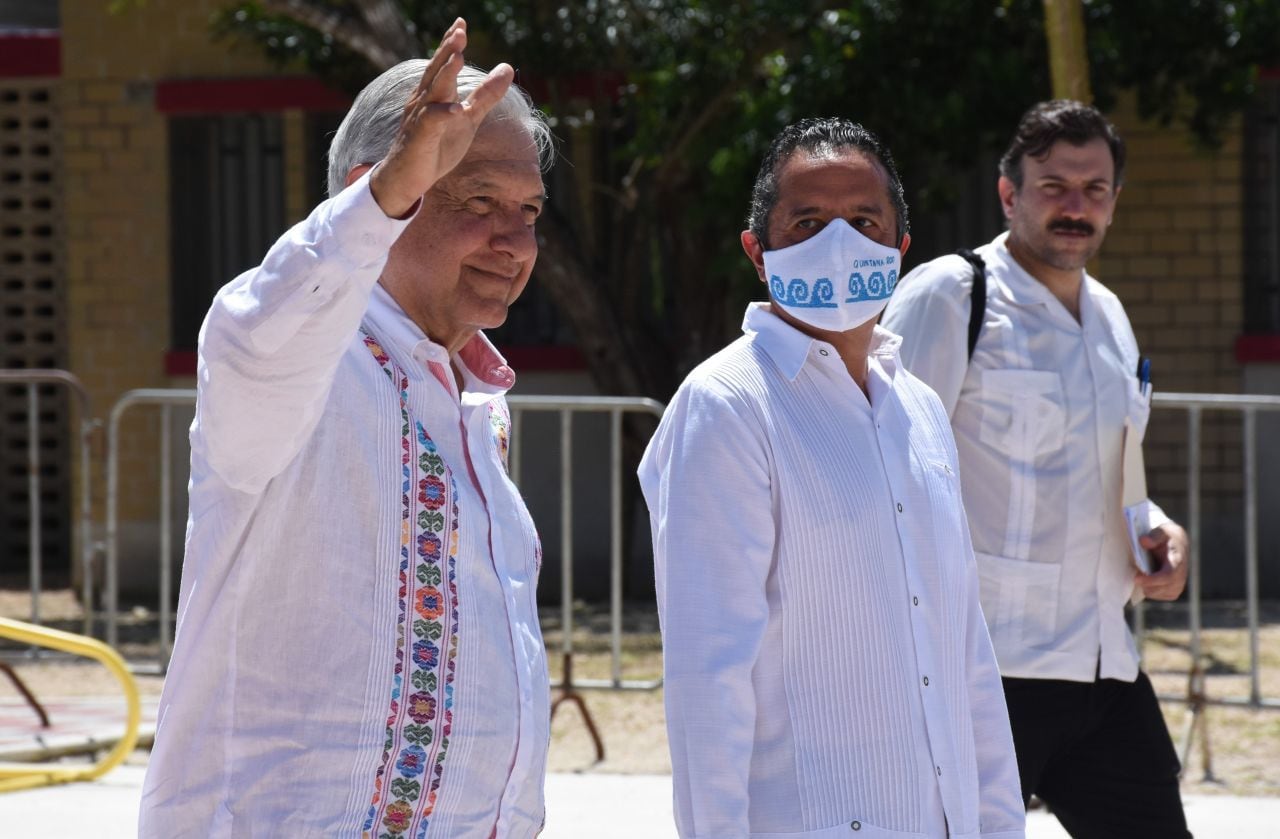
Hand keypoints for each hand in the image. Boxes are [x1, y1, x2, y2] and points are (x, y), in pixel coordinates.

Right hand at [370, 18, 514, 217]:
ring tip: (459, 56)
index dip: (451, 44)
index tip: (461, 22)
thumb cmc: (436, 146)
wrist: (408, 178)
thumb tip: (507, 68)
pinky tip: (457, 109)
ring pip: (432, 92)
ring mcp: (419, 118)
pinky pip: (431, 123)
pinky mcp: (420, 139)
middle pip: (436, 71)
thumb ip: (486, 95)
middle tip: (460, 30)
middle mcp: (423, 100)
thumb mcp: (468, 118)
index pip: (442, 63)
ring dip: (445, 74)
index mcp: (434, 93)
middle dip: (447, 50)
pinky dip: (444, 114)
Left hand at [1135, 522, 1188, 600]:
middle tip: (1134, 575)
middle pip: (1161, 588)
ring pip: (1158, 594)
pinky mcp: (1174, 591)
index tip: (1136, 578)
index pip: (1168, 576)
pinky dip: (1150, 590)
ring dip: (1147, 587)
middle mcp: (1181, 576)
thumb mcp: (1160, 532)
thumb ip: (1154, 536)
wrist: (1175, 544)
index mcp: (1177, 561)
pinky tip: (1146, 580)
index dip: (1152, 580)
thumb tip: (1143, 541)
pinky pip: (1159, 596)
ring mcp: (1178, 585)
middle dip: (1146, 584)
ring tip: (1141, 575)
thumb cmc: (1165, 538)